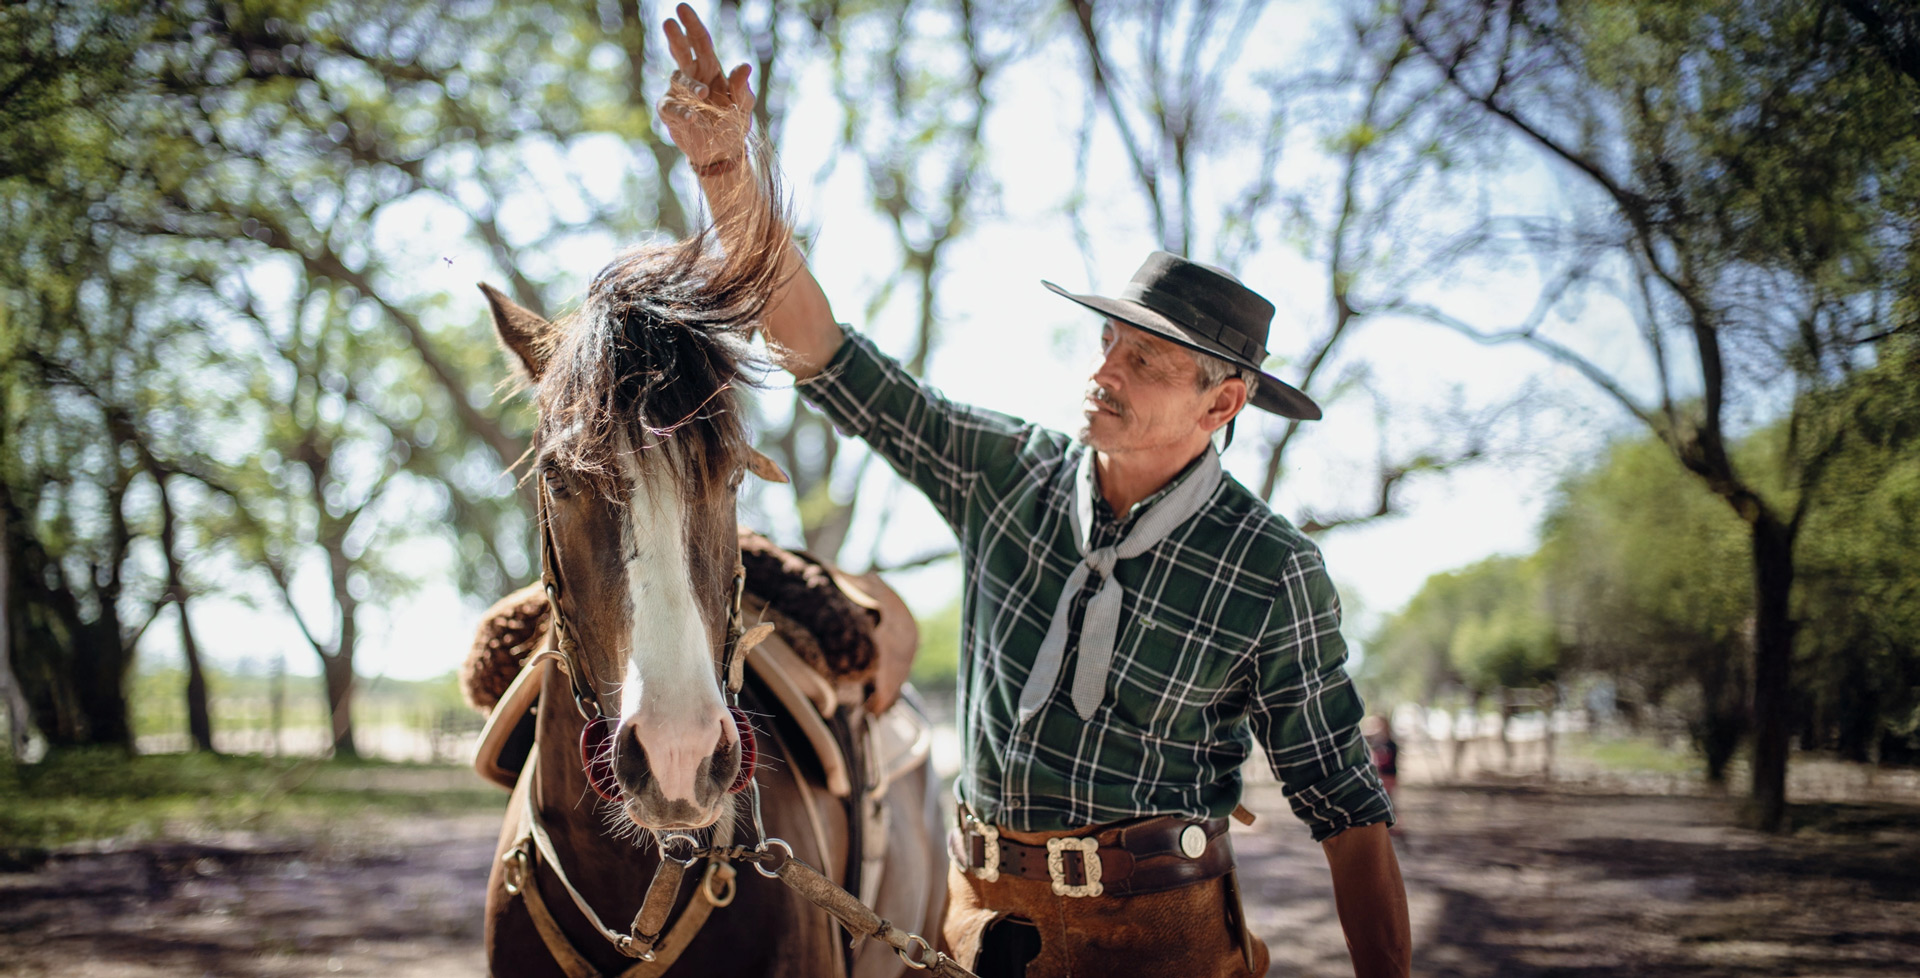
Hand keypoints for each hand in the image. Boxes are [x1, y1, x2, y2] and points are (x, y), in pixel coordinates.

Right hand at [660, 3, 754, 170]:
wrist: (722, 152)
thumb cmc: (734, 123)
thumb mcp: (744, 105)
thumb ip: (742, 87)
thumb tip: (744, 66)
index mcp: (710, 69)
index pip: (700, 42)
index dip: (692, 25)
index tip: (682, 8)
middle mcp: (692, 77)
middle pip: (682, 52)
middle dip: (676, 37)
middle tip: (669, 22)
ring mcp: (679, 94)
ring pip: (679, 80)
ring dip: (691, 86)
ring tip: (703, 95)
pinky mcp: (670, 112)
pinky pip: (671, 107)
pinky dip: (681, 111)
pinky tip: (691, 117)